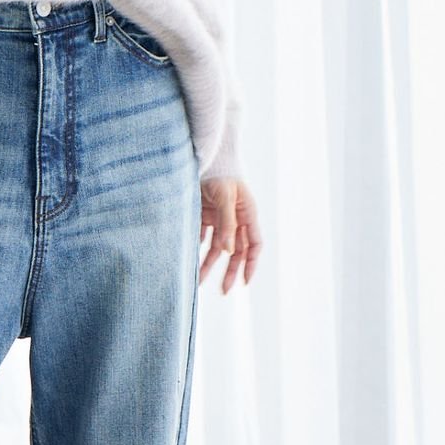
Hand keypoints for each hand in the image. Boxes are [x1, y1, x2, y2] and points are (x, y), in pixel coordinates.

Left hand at [198, 177, 259, 294]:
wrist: (205, 153)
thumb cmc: (220, 172)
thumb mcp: (225, 197)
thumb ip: (226, 223)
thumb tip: (229, 252)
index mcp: (247, 214)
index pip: (254, 245)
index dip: (251, 264)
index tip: (244, 282)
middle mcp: (235, 219)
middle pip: (236, 251)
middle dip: (230, 271)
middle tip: (224, 291)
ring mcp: (219, 218)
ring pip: (217, 247)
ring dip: (209, 263)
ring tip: (199, 281)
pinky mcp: (204, 215)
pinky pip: (202, 237)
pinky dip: (197, 249)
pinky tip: (189, 261)